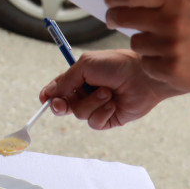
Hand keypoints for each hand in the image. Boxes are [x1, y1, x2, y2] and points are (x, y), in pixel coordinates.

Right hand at [38, 49, 184, 129]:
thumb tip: (48, 95)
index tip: (45, 99)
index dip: (49, 95)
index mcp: (78, 78)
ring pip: (79, 114)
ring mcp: (97, 107)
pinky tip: (114, 103)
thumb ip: (66, 80)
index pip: (57, 89)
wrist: (144, 76)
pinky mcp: (109, 119)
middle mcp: (85, 93)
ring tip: (107, 92)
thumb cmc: (116, 65)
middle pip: (62, 106)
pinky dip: (102, 113)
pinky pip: (95, 123)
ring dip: (92, 103)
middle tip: (62, 105)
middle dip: (61, 105)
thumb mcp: (86, 65)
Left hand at [105, 0, 189, 95]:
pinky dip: (152, 63)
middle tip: (114, 19)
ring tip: (162, 44)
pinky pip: (144, 63)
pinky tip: (169, 60)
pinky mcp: (172, 70)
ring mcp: (172, 47)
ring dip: (142, 43)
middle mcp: (173, 21)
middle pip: (121, 16)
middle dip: (114, 17)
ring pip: (134, 42)